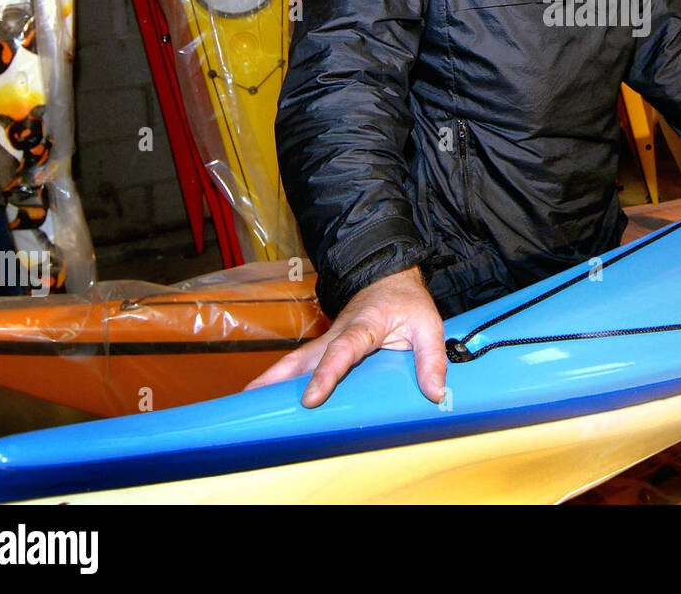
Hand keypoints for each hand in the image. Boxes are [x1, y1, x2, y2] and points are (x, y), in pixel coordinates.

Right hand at [244, 266, 446, 407]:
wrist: (390, 277)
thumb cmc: (407, 301)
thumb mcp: (429, 325)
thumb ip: (432, 358)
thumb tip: (435, 393)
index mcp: (364, 325)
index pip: (343, 351)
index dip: (326, 374)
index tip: (312, 398)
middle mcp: (339, 332)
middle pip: (305, 356)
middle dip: (279, 378)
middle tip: (252, 400)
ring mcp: (328, 339)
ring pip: (297, 360)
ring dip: (272, 379)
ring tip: (245, 403)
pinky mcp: (325, 347)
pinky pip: (301, 364)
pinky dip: (281, 380)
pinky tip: (264, 398)